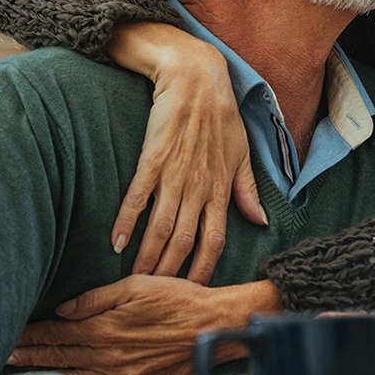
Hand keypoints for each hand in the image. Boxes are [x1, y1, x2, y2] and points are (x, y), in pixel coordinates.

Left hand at [6, 276, 281, 374]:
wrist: (214, 328)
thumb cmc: (178, 299)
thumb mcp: (138, 286)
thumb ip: (97, 298)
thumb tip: (63, 309)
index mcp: (106, 328)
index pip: (58, 333)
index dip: (32, 334)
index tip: (11, 333)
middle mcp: (109, 357)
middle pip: (58, 358)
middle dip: (29, 355)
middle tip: (3, 354)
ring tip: (19, 373)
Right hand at [106, 22, 267, 282]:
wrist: (196, 77)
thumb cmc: (222, 115)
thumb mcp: (242, 153)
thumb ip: (247, 191)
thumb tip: (260, 222)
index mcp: (222, 188)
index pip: (216, 240)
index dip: (205, 268)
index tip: (194, 292)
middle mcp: (200, 186)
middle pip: (185, 241)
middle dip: (171, 273)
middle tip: (156, 297)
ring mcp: (176, 173)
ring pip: (161, 226)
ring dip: (148, 256)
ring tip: (134, 281)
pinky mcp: (153, 157)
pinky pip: (138, 196)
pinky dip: (126, 221)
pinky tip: (115, 242)